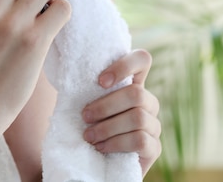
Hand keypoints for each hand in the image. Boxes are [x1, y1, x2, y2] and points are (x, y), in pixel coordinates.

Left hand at [82, 49, 161, 176]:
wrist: (98, 163)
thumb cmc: (91, 125)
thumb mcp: (90, 103)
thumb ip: (89, 88)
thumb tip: (68, 65)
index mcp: (134, 83)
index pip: (142, 59)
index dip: (124, 66)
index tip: (100, 81)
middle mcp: (148, 102)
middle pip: (137, 93)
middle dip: (106, 105)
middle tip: (85, 115)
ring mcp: (154, 125)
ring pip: (138, 117)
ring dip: (108, 127)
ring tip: (89, 135)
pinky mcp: (154, 148)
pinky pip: (140, 140)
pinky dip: (116, 143)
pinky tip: (101, 147)